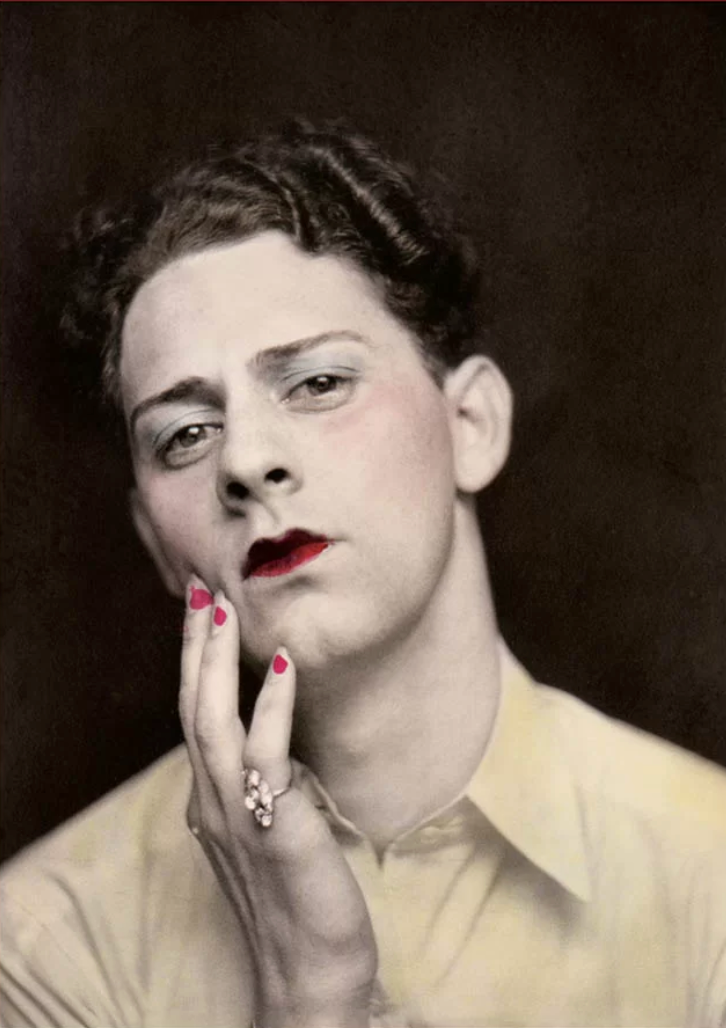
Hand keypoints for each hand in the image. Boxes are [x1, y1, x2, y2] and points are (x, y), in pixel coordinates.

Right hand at [179, 577, 376, 1027]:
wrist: (310, 970)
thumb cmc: (298, 899)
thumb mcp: (268, 832)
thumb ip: (260, 789)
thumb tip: (271, 753)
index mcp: (211, 799)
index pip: (195, 717)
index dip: (196, 664)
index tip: (204, 614)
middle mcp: (212, 800)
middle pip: (192, 707)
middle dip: (195, 646)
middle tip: (200, 590)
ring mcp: (236, 812)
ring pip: (212, 720)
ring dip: (216, 660)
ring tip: (222, 608)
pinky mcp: (272, 822)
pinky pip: (265, 752)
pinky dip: (270, 703)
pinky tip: (282, 664)